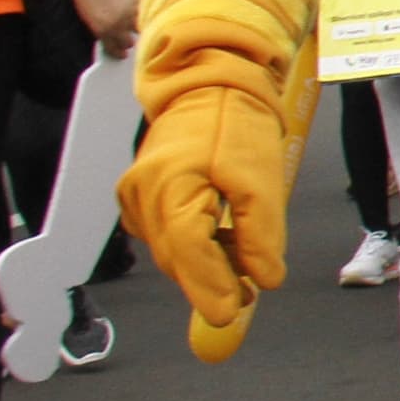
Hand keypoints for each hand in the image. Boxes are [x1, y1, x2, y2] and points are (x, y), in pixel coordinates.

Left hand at [72, 0, 140, 55]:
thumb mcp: (89, 17)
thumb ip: (102, 30)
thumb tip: (111, 38)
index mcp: (103, 30)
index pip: (115, 49)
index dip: (118, 52)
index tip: (122, 54)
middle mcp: (118, 24)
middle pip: (129, 41)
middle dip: (127, 42)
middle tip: (128, 39)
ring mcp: (130, 12)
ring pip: (138, 28)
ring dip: (135, 28)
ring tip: (133, 26)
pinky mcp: (137, 0)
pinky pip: (142, 13)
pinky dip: (140, 15)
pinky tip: (136, 13)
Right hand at [121, 84, 290, 356]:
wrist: (210, 85)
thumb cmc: (237, 125)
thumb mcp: (261, 180)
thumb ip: (261, 234)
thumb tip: (264, 281)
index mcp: (170, 187)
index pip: (188, 252)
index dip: (209, 288)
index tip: (228, 315)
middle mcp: (142, 195)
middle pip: (177, 257)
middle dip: (211, 281)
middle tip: (247, 297)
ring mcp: (135, 195)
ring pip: (172, 249)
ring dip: (206, 263)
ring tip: (244, 269)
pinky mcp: (140, 194)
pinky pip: (167, 234)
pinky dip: (194, 244)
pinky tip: (223, 242)